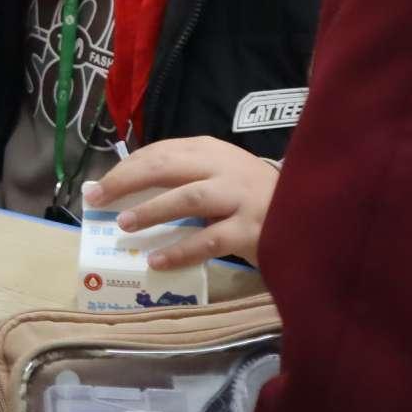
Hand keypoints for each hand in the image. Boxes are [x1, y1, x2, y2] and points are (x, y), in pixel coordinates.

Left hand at [85, 137, 279, 268]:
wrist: (313, 213)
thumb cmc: (253, 197)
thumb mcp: (218, 176)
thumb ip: (182, 178)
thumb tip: (126, 195)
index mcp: (211, 151)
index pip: (160, 152)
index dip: (126, 168)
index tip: (99, 186)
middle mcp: (224, 168)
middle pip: (167, 166)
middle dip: (128, 180)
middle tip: (98, 197)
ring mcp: (240, 197)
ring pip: (188, 198)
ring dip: (153, 210)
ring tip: (124, 225)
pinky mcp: (253, 229)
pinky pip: (210, 240)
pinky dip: (181, 250)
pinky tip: (157, 260)